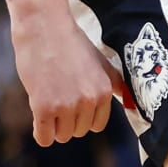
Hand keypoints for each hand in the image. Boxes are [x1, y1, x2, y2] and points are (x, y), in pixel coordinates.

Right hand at [12, 8, 117, 145]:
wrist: (45, 28)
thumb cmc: (71, 43)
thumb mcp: (100, 62)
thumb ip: (113, 84)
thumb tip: (128, 102)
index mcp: (105, 90)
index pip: (97, 125)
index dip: (84, 118)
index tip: (75, 108)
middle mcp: (89, 100)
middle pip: (79, 131)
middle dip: (68, 121)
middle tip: (58, 101)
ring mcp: (67, 104)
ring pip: (62, 136)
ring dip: (54, 126)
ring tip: (49, 104)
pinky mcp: (44, 107)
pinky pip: (44, 138)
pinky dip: (40, 133)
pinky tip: (38, 119)